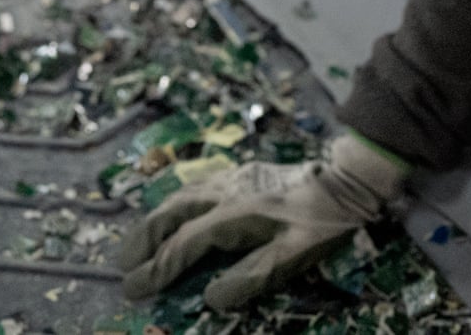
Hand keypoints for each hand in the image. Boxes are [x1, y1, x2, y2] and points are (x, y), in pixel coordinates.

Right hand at [119, 134, 408, 309]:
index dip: (156, 269)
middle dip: (144, 239)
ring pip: (180, 195)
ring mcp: (232, 178)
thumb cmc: (322, 223)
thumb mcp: (293, 258)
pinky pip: (196, 185)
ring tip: (139, 240)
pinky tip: (174, 209)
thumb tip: (210, 297)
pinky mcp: (242, 173)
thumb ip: (251, 277)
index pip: (183, 245)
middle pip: (171, 214)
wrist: (347, 181)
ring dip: (155, 219)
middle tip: (123, 264)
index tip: (132, 288)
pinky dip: (175, 201)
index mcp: (235, 216)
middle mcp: (225, 192)